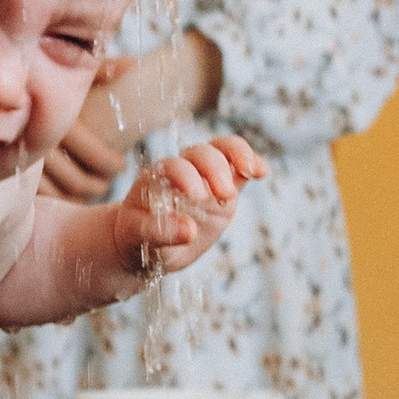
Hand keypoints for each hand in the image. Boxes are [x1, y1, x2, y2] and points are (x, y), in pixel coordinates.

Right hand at [40, 27, 225, 202]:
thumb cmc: (37, 77)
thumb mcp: (67, 71)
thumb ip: (98, 69)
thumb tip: (130, 66)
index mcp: (61, 118)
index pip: (93, 154)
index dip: (110, 164)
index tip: (121, 165)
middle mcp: (40, 141)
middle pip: (76, 179)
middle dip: (97, 185)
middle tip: (107, 182)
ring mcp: (23, 158)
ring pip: (58, 191)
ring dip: (78, 195)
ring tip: (90, 190)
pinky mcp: (9, 170)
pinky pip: (38, 195)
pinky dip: (56, 199)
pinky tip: (65, 195)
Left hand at [108, 134, 262, 275]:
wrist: (146, 246)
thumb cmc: (136, 239)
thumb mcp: (138, 238)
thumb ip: (159, 232)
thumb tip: (190, 231)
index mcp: (156, 178)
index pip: (173, 167)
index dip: (186, 177)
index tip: (196, 197)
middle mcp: (181, 172)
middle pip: (200, 154)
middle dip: (215, 169)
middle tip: (224, 195)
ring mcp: (204, 179)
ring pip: (222, 152)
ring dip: (237, 156)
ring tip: (250, 171)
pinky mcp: (223, 190)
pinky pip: (238, 170)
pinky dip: (252, 164)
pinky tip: (262, 171)